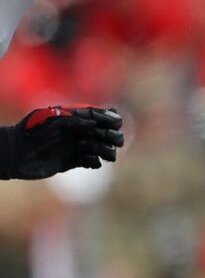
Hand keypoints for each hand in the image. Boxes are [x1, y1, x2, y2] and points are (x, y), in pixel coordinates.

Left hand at [0, 106, 124, 179]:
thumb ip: (74, 121)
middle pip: (102, 132)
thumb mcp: (51, 121)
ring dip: (106, 151)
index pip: (96, 116)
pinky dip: (94, 162)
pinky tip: (94, 162)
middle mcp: (74, 132)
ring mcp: (73, 147)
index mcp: (71, 119)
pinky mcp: (70, 162)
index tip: (117, 123)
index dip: (109, 118)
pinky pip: (88, 161)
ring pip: (98, 148)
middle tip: (117, 142)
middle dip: (111, 136)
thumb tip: (95, 124)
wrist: (14, 153)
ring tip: (109, 156)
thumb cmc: (30, 132)